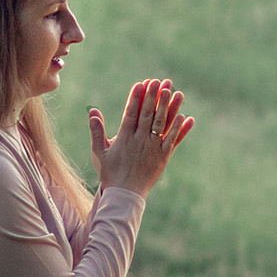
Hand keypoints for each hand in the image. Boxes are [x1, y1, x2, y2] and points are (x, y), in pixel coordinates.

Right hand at [89, 79, 191, 196]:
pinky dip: (179, 129)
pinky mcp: (163, 157)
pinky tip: (184, 116)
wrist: (124, 195)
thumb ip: (96, 131)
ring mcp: (152, 148)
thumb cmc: (110, 173)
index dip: (136, 97)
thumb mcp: (99, 152)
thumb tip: (92, 111)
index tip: (141, 84)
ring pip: (161, 123)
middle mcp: (139, 140)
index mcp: (124, 137)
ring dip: (167, 106)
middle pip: (147, 114)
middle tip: (158, 81)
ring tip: (173, 91)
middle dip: (153, 96)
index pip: (131, 112)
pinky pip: (172, 140)